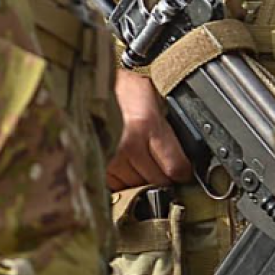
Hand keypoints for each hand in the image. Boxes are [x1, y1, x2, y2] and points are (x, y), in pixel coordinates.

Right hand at [107, 68, 193, 189]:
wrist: (89, 86)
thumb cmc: (123, 91)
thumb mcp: (154, 101)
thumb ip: (168, 130)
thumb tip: (184, 157)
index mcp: (147, 124)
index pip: (175, 167)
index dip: (183, 172)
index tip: (182, 171)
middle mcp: (127, 145)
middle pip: (158, 182)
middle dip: (162, 175)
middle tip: (158, 163)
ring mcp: (109, 159)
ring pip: (138, 187)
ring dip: (141, 180)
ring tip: (138, 161)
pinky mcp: (96, 167)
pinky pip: (117, 188)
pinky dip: (122, 182)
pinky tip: (123, 167)